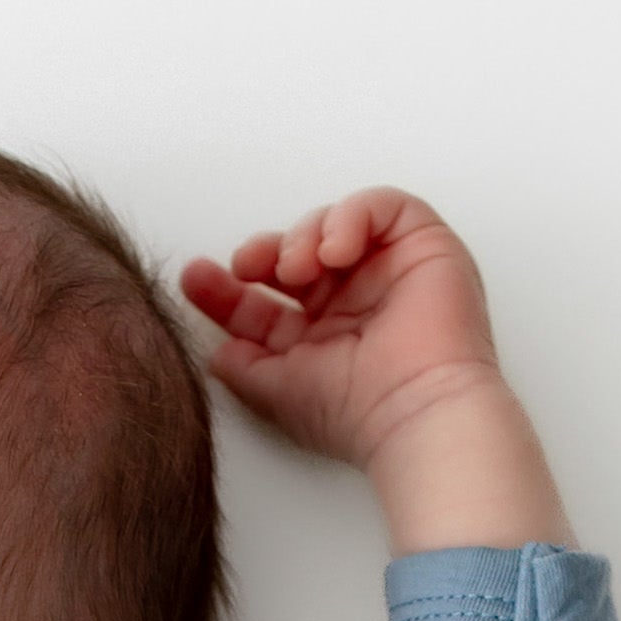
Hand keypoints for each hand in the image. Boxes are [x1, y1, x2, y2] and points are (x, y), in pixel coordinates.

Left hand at [179, 188, 575, 552]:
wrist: (413, 412)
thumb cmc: (355, 413)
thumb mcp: (274, 391)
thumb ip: (240, 367)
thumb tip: (216, 350)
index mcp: (320, 337)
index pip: (266, 299)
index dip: (227, 287)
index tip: (195, 277)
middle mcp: (354, 303)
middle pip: (296, 252)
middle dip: (265, 251)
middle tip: (247, 264)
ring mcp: (388, 274)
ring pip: (334, 223)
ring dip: (304, 235)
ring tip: (297, 267)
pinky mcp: (424, 247)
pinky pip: (382, 207)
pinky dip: (350, 217)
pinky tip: (334, 252)